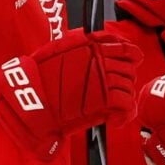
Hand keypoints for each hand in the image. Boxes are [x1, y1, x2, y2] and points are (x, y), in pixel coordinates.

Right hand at [0, 30, 140, 152]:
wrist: (31, 101)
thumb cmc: (38, 79)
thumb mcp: (56, 51)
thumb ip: (77, 46)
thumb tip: (93, 44)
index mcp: (89, 44)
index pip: (123, 46)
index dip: (131, 54)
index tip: (133, 60)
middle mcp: (99, 57)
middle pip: (128, 68)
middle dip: (125, 81)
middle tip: (116, 92)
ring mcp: (104, 77)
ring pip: (128, 87)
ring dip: (124, 99)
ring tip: (115, 110)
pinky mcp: (105, 99)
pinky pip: (126, 105)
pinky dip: (124, 115)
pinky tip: (115, 121)